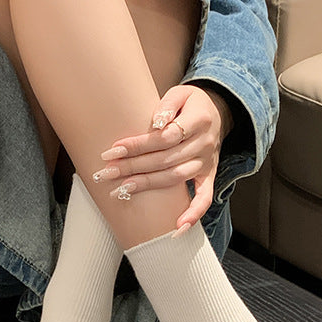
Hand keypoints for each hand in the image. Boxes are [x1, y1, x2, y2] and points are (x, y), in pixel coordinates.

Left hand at [95, 84, 233, 232]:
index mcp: (200, 120)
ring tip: (120, 190)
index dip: (139, 145)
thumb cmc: (190, 103)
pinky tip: (177, 228)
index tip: (114, 150)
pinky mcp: (208, 176)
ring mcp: (207, 162)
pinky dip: (193, 214)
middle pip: (166, 160)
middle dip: (133, 167)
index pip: (166, 137)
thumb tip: (156, 122)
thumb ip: (168, 104)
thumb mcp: (181, 93)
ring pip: (175, 178)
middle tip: (106, 173)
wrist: (215, 111)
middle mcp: (205, 144)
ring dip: (147, 186)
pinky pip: (204, 198)